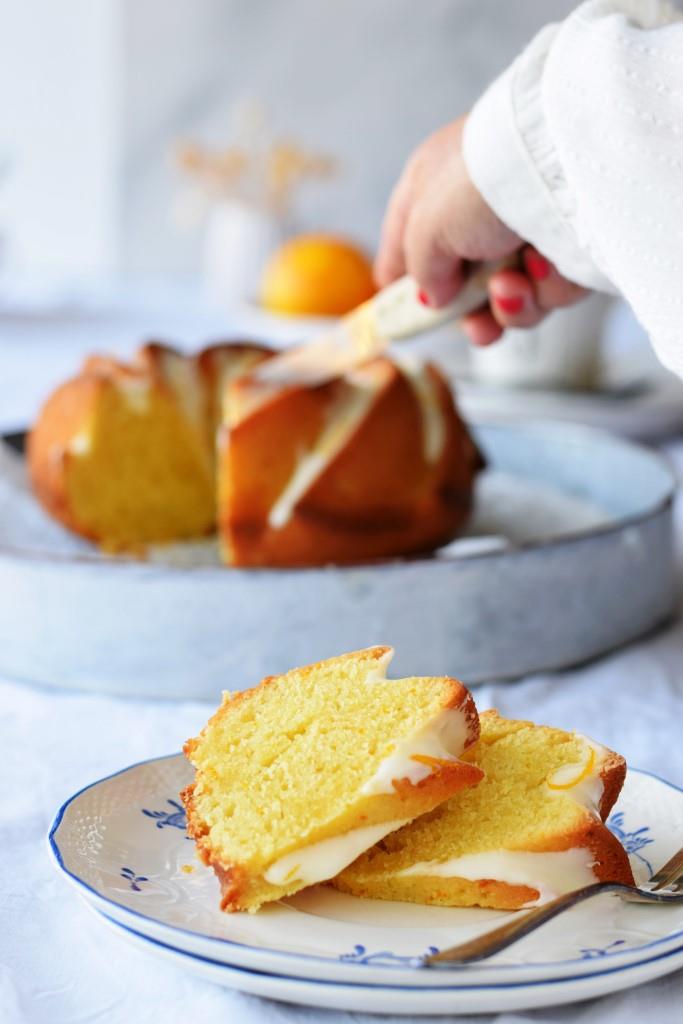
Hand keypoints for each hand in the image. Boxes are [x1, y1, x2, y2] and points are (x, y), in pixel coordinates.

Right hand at [375, 116, 586, 344]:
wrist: (560, 163)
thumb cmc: (480, 183)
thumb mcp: (425, 229)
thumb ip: (419, 270)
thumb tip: (433, 297)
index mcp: (434, 187)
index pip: (406, 241)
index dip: (403, 282)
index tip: (402, 318)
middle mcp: (479, 208)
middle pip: (467, 287)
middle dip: (475, 314)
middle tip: (478, 322)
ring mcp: (526, 227)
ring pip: (513, 298)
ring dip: (512, 303)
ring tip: (515, 284)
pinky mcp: (570, 244)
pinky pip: (553, 289)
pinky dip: (549, 286)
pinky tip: (547, 264)